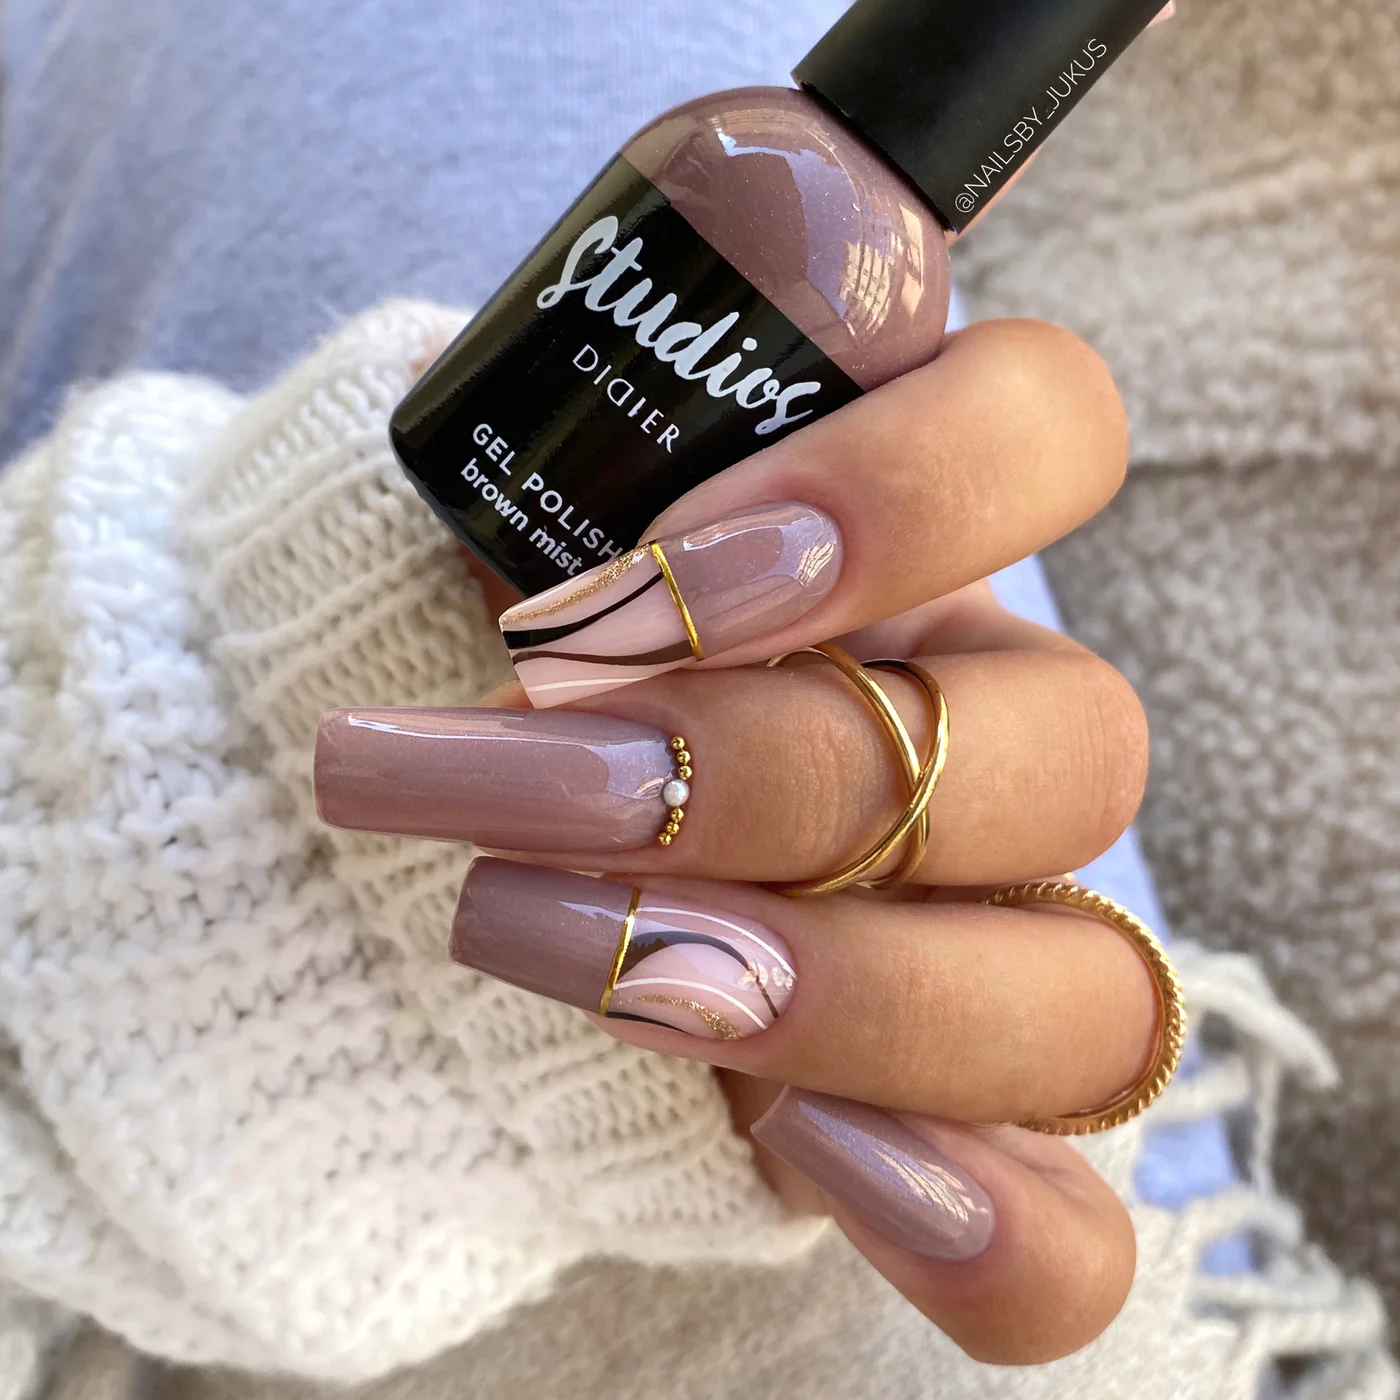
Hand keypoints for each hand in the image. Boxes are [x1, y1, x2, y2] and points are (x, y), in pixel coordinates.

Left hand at [315, 320, 1151, 1363]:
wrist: (440, 802)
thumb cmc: (480, 624)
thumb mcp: (512, 467)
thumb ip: (606, 365)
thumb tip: (674, 276)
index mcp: (925, 551)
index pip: (1054, 431)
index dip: (899, 494)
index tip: (646, 576)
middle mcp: (995, 741)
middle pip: (1064, 756)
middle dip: (764, 778)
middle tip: (516, 780)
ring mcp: (990, 941)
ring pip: (1072, 995)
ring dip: (812, 985)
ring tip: (537, 941)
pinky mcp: (935, 1124)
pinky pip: (1068, 1228)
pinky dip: (976, 1227)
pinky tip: (799, 1163)